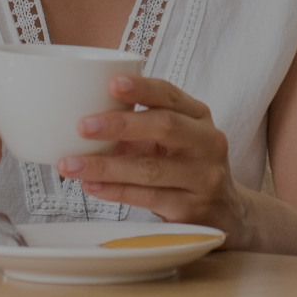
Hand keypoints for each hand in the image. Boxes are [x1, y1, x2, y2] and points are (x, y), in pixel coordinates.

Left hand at [58, 76, 252, 244]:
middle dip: (120, 125)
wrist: (226, 212)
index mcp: (199, 117)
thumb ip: (143, 124)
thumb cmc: (187, 166)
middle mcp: (208, 144)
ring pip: (150, 169)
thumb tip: (85, 114)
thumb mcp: (177, 138)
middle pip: (165, 127)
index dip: (141, 88)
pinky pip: (147, 198)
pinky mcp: (191, 210)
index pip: (171, 96)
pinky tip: (91, 185)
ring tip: (71, 164)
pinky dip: (115, 191)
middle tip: (83, 126)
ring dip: (106, 166)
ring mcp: (203, 178)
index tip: (111, 84)